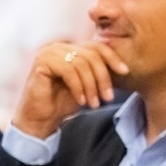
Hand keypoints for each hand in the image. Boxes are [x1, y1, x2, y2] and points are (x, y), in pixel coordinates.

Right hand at [10, 40, 129, 138]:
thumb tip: (123, 65)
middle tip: (107, 97)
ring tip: (94, 103)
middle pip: (91, 55)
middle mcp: (57, 47)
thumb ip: (96, 71)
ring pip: (81, 64)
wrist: (40, 119)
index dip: (112, 58)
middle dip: (103, 77)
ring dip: (91, 86)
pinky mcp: (41, 63)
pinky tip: (81, 101)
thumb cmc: (62, 102)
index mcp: (69, 48)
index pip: (96, 46)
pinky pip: (69, 71)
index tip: (125, 72)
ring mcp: (48, 53)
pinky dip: (78, 87)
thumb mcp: (86, 84)